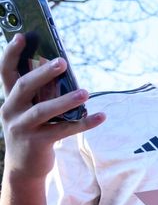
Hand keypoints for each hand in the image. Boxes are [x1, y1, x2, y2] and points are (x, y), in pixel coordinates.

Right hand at [0, 34, 104, 180]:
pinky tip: (101, 116)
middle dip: (43, 72)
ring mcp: (22, 128)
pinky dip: (84, 122)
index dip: (12, 53)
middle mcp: (10, 111)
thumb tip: (62, 69)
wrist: (23, 168)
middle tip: (62, 61)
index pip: (6, 72)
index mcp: (9, 99)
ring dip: (65, 100)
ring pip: (43, 110)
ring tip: (85, 92)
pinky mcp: (37, 143)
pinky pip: (63, 130)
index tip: (23, 36)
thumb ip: (41, 92)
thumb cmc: (32, 130)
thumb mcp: (31, 110)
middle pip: (24, 86)